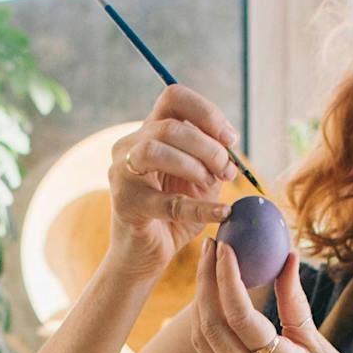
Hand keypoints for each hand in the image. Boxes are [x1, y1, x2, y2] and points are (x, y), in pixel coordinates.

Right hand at [105, 85, 239, 283]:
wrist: (146, 255)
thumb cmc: (173, 215)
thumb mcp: (199, 179)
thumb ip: (212, 156)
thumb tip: (228, 143)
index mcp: (148, 133)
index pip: (173, 97)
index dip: (206, 112)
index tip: (230, 139)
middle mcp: (129, 147)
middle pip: (170, 126)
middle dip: (209, 147)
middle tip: (226, 171)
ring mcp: (121, 174)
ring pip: (156, 149)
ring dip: (195, 165)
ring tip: (213, 184)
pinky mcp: (126, 205)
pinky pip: (168, 202)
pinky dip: (201, 208)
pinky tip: (223, 213)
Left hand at [190, 243, 352, 352]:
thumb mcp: (324, 348)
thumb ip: (296, 305)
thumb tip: (286, 256)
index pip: (243, 321)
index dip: (228, 280)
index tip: (225, 246)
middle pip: (213, 327)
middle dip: (205, 282)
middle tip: (211, 244)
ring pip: (204, 341)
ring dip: (201, 300)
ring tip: (210, 263)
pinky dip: (208, 322)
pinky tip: (215, 297)